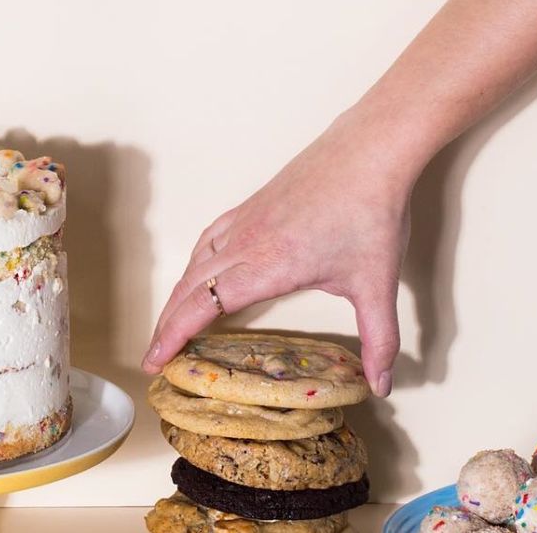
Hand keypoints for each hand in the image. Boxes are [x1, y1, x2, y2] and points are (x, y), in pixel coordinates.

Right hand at [141, 111, 412, 396]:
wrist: (370, 151)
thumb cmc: (371, 213)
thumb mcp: (377, 283)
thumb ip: (380, 339)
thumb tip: (383, 384)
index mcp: (267, 267)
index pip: (202, 307)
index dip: (173, 336)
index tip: (154, 361)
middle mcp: (245, 244)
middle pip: (188, 289)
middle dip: (165, 326)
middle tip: (154, 356)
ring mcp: (244, 222)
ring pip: (194, 264)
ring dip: (176, 297)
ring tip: (169, 323)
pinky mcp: (250, 206)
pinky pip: (208, 240)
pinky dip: (194, 264)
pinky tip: (198, 273)